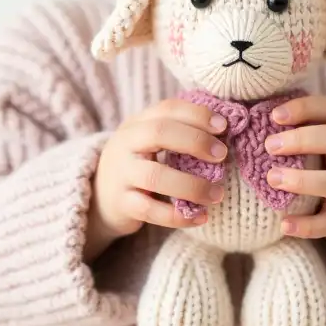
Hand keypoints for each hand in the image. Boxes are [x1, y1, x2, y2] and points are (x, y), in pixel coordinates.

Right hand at [85, 99, 228, 262]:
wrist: (100, 196)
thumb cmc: (139, 163)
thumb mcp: (150, 141)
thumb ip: (180, 132)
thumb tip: (226, 129)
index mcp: (137, 123)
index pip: (167, 108)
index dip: (197, 114)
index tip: (224, 126)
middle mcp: (125, 143)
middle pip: (159, 133)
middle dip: (195, 141)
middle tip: (222, 155)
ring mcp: (121, 174)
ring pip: (155, 176)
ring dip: (192, 185)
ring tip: (218, 194)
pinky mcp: (122, 204)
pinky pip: (151, 211)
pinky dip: (179, 216)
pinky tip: (201, 217)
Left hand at [264, 95, 325, 264]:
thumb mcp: (321, 143)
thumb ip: (297, 128)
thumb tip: (248, 113)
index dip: (303, 107)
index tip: (274, 115)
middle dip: (301, 139)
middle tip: (269, 146)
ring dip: (302, 180)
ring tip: (272, 178)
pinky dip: (305, 225)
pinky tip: (284, 224)